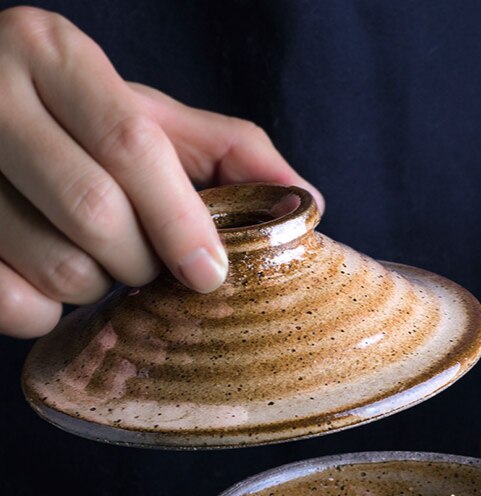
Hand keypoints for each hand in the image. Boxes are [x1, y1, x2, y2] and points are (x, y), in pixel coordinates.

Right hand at [0, 6, 321, 338]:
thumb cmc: (67, 122)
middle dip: (141, 261)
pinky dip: (44, 310)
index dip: (182, 221)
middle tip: (144, 260)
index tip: (210, 272)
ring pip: (58, 270)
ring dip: (96, 285)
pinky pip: (14, 306)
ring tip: (90, 256)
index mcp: (51, 55)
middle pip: (98, 217)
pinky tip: (43, 276)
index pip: (131, 147)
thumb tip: (306, 200)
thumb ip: (223, 150)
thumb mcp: (140, 114)